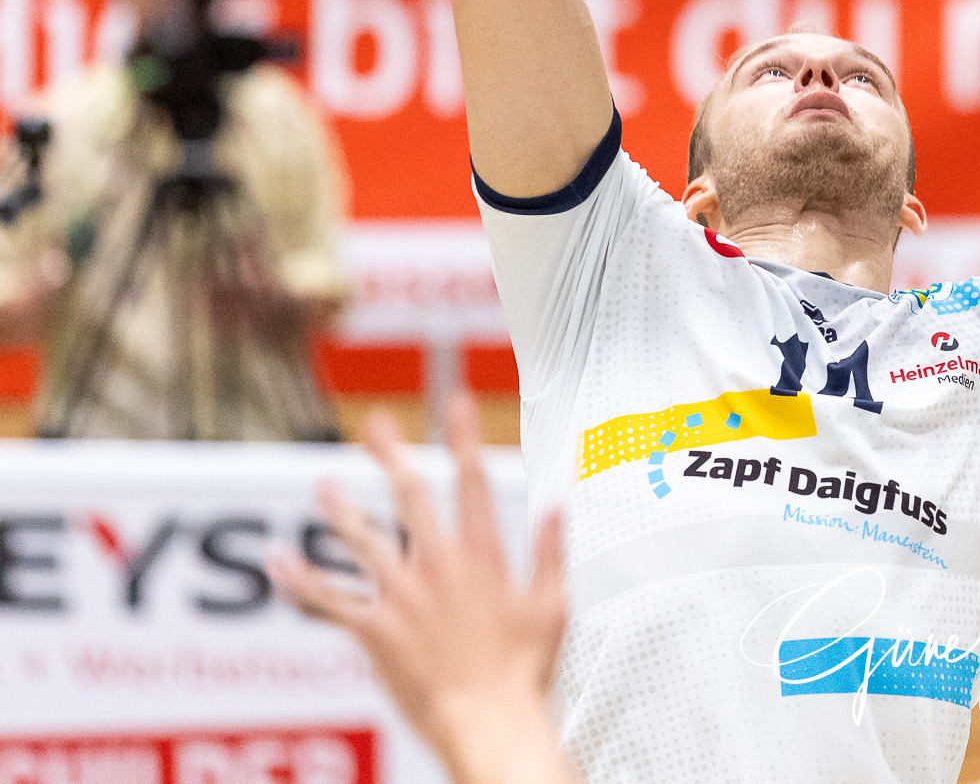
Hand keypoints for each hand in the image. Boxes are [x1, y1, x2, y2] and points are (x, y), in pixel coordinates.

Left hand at [269, 398, 570, 783]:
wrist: (488, 720)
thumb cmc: (522, 672)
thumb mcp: (552, 606)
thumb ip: (550, 553)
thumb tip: (556, 509)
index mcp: (484, 555)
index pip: (472, 482)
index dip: (462, 438)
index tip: (454, 403)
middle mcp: (439, 565)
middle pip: (410, 496)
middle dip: (391, 455)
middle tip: (376, 426)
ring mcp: (403, 595)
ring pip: (362, 539)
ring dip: (341, 509)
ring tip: (324, 485)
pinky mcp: (375, 629)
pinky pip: (327, 600)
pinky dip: (299, 580)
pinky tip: (279, 562)